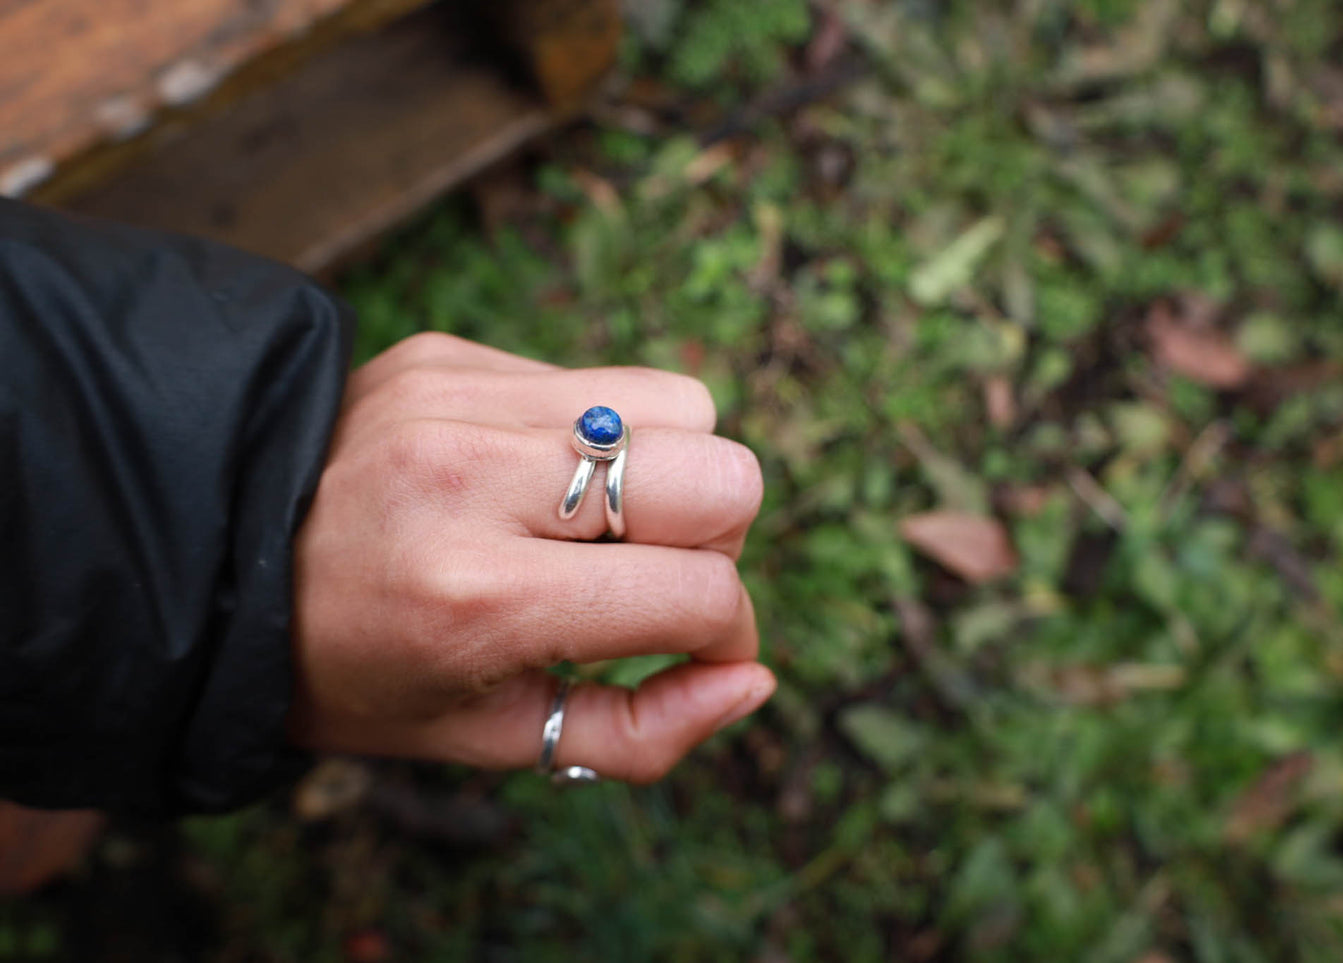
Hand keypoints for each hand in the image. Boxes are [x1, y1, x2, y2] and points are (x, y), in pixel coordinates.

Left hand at [287, 333, 774, 781]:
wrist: (210, 562)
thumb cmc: (356, 671)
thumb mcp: (489, 739)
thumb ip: (641, 733)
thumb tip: (753, 680)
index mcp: (477, 599)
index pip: (698, 593)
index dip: (726, 633)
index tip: (695, 649)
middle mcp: (473, 479)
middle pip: (722, 474)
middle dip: (718, 543)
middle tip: (649, 580)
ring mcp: (461, 397)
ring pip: (683, 405)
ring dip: (672, 476)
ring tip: (598, 526)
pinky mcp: (451, 352)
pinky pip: (604, 380)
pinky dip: (603, 439)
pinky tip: (536, 482)